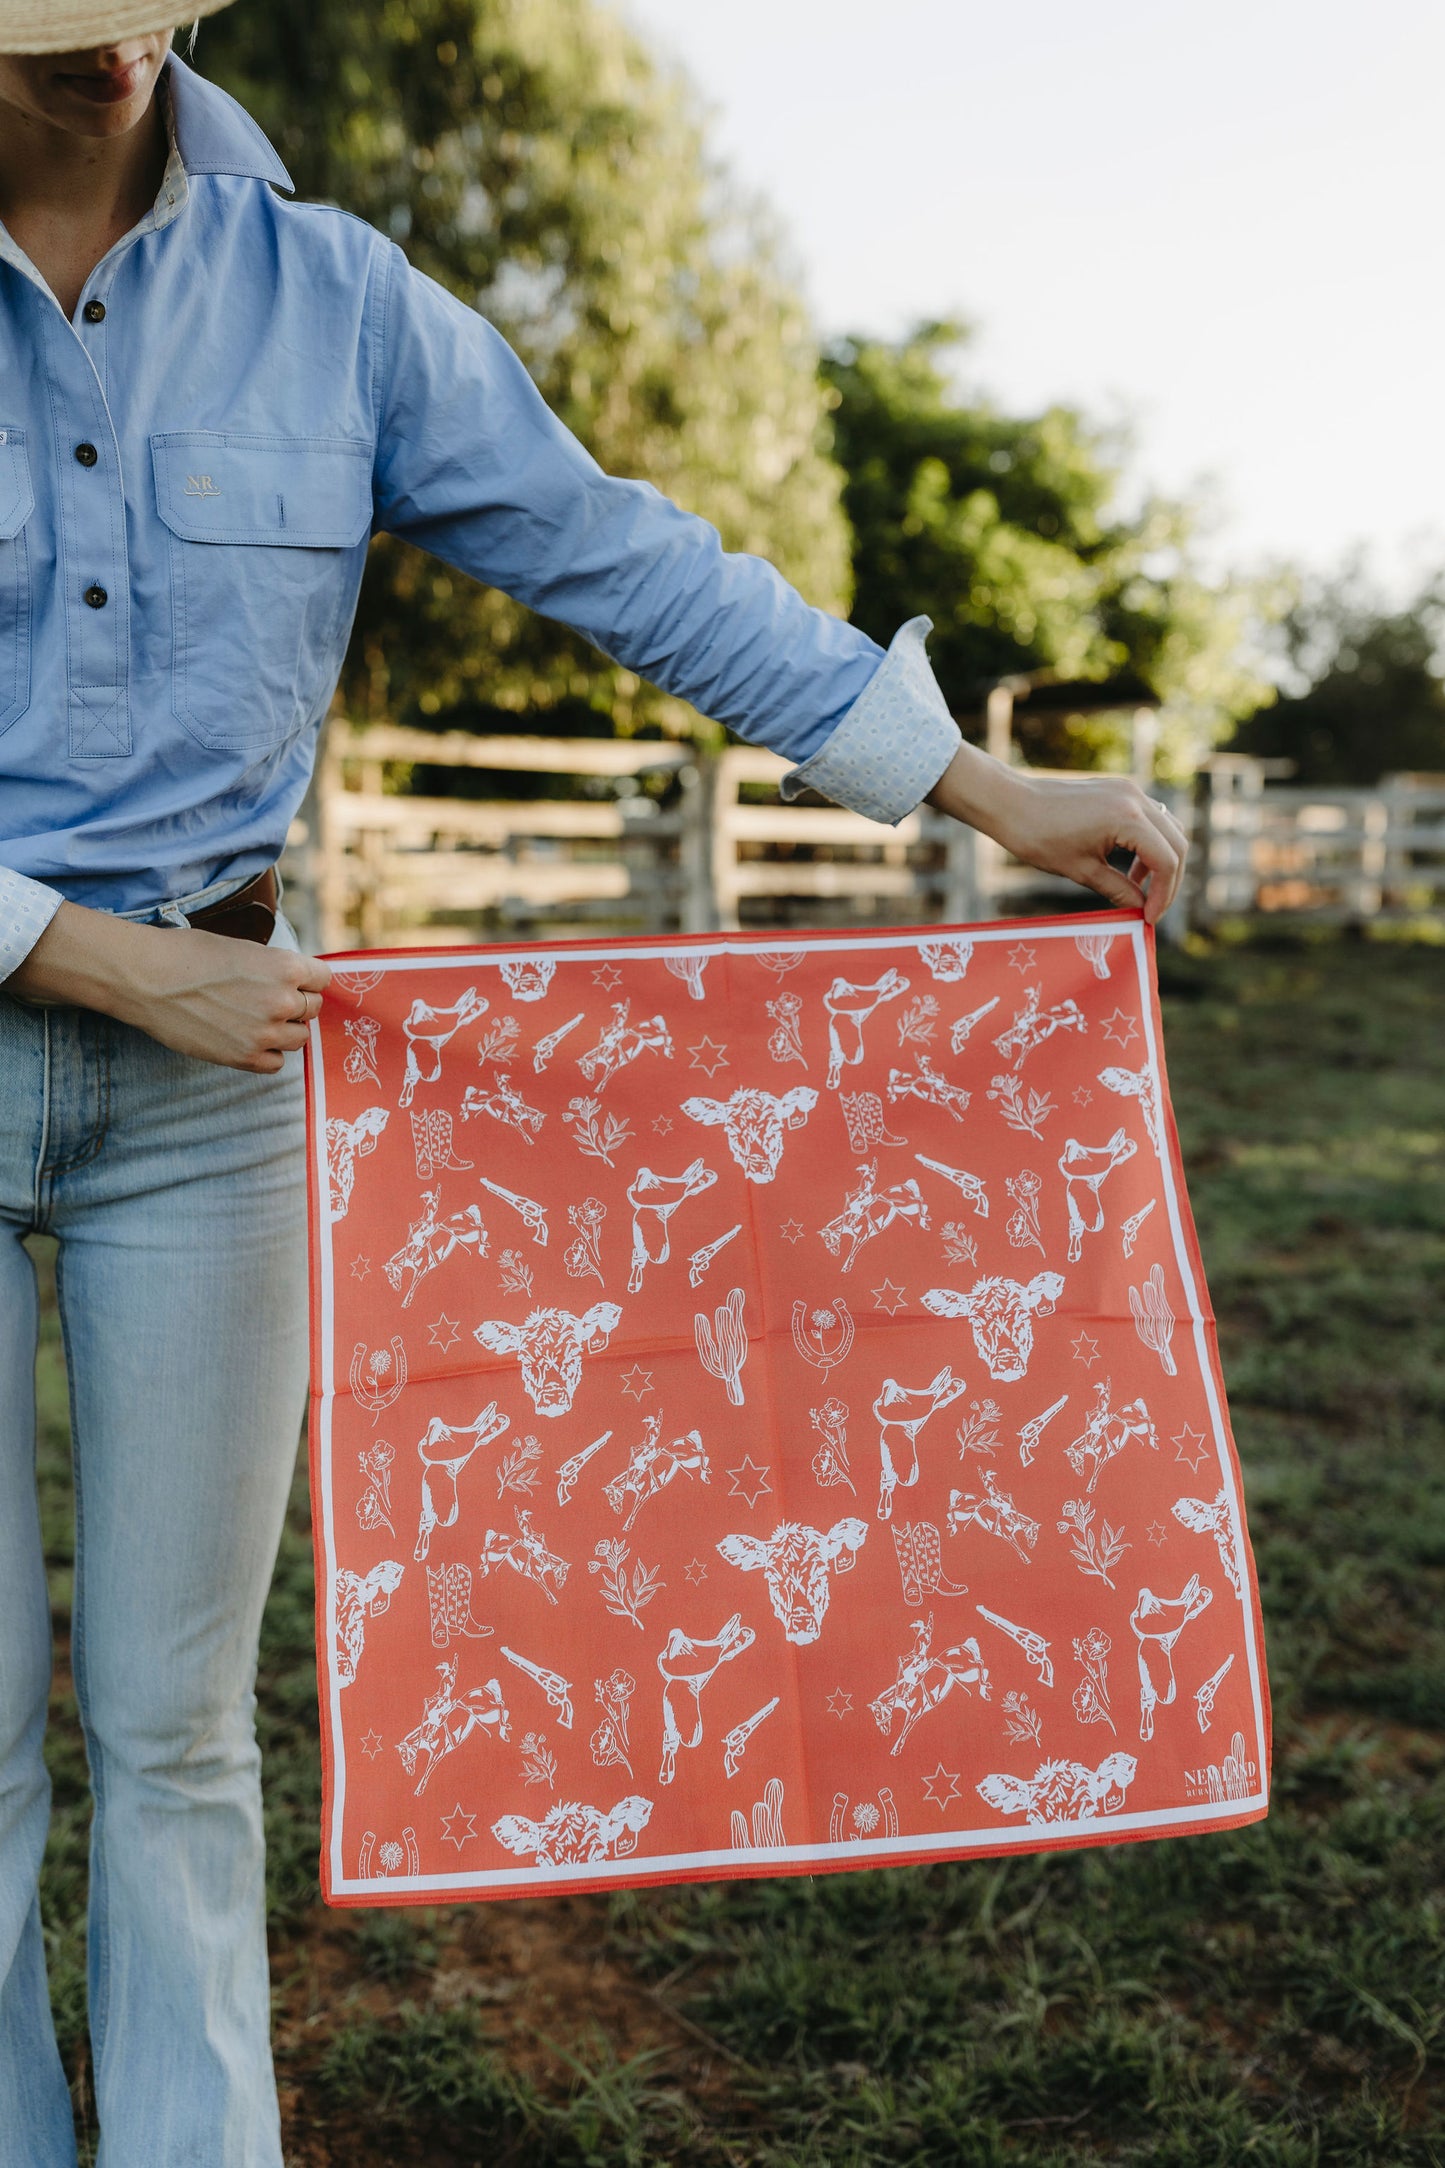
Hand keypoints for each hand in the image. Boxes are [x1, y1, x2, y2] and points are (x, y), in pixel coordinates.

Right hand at [8, 901, 331, 1071]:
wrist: (148, 979)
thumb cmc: (189, 954)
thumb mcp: (243, 948)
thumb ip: (275, 967)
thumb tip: (294, 981)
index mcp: (286, 967)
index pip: (323, 979)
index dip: (308, 979)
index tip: (295, 982)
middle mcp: (283, 1001)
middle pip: (312, 1009)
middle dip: (295, 1004)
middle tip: (267, 999)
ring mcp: (265, 1032)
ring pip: (298, 1038)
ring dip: (283, 1029)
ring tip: (254, 1019)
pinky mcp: (244, 1057)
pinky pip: (275, 1063)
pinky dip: (266, 1053)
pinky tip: (246, 1039)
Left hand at [927, 745, 1187, 924]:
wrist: (1010, 802)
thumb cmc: (1038, 837)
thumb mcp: (1081, 871)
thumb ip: (1118, 890)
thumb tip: (1141, 910)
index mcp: (1127, 818)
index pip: (1166, 861)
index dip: (1163, 895)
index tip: (1149, 918)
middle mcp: (1135, 799)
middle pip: (1177, 844)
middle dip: (1170, 880)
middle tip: (1153, 908)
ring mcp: (1129, 791)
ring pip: (1168, 829)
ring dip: (1162, 861)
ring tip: (1140, 889)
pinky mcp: (1120, 790)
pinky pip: (1150, 819)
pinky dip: (1149, 844)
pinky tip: (1130, 867)